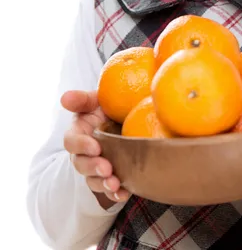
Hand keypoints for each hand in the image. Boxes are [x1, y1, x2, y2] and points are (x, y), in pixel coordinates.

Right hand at [61, 90, 130, 208]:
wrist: (126, 119)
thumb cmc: (107, 108)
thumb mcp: (96, 100)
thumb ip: (81, 99)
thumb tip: (64, 97)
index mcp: (77, 133)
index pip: (71, 142)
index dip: (81, 145)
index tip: (96, 146)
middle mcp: (83, 153)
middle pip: (81, 164)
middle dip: (93, 167)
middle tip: (107, 168)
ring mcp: (95, 167)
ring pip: (93, 180)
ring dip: (103, 184)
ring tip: (115, 184)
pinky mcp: (109, 177)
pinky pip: (108, 191)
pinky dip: (115, 194)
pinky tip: (125, 193)